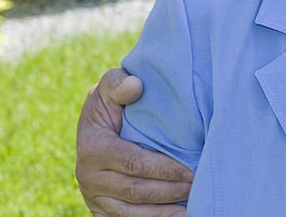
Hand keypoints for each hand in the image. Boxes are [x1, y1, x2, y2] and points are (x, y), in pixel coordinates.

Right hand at [76, 68, 193, 215]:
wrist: (96, 124)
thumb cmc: (112, 101)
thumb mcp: (110, 85)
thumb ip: (119, 82)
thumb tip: (135, 85)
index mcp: (92, 147)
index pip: (133, 163)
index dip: (164, 170)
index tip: (191, 171)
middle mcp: (88, 176)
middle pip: (135, 191)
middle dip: (169, 192)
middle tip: (197, 188)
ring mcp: (93, 196)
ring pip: (130, 213)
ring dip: (163, 213)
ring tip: (190, 209)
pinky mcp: (100, 209)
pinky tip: (175, 216)